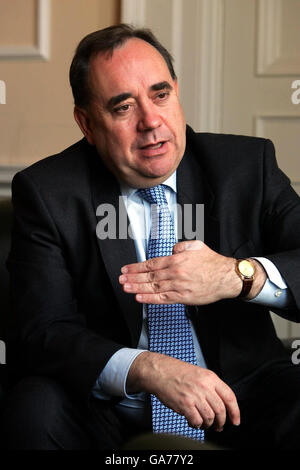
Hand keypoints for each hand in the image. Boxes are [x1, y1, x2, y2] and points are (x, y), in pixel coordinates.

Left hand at [119, 240, 241, 304]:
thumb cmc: (212, 262)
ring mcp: (178, 286)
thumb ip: (179, 247)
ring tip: (126, 287)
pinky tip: (140, 298)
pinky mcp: (183, 297)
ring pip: (153, 288)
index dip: (136, 267)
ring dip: (137, 288)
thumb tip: (169, 251)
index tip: (126, 269)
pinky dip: (150, 299)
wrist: (226, 277)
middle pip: (149, 276)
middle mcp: (175, 273)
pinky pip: (163, 299)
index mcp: (176, 260)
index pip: (151, 264)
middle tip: (121, 279)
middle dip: (132, 278)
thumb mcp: (195, 246)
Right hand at [127, 351, 239, 430]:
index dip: (235, 412)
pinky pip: (197, 421)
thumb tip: (221, 405)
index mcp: (210, 377)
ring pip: (210, 418)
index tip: (235, 420)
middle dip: (221, 422)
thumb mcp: (199, 373)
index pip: (230, 397)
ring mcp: (195, 396)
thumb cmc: (177, 372)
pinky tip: (193, 421)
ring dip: (208, 424)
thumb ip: (211, 386)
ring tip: (204, 423)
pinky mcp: (184, 404)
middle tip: (219, 426)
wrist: (159, 371)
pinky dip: (196, 425)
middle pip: (221, 410)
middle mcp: (204, 386)